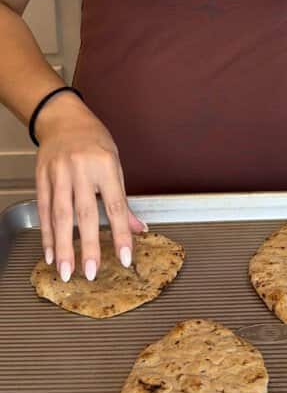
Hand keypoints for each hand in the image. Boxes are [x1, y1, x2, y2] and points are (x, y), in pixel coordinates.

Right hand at [34, 92, 145, 281]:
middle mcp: (80, 172)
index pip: (115, 207)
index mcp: (106, 167)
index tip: (125, 258)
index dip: (120, 234)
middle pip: (84, 215)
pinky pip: (43, 210)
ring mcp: (58, 175)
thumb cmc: (95, 143)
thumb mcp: (115, 166)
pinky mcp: (41, 179)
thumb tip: (138, 229)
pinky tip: (50, 252)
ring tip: (66, 270)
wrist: (63, 119)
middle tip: (91, 273)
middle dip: (87, 247)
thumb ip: (123, 201)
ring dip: (63, 246)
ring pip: (60, 216)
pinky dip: (47, 234)